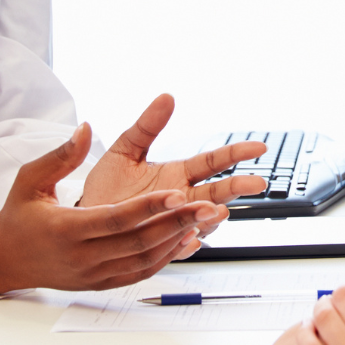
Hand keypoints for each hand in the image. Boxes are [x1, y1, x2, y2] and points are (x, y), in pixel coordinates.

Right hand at [0, 124, 219, 298]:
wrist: (4, 260)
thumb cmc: (18, 216)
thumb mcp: (29, 179)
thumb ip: (60, 156)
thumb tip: (84, 128)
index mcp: (64, 229)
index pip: (115, 219)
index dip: (149, 207)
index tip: (177, 192)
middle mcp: (81, 257)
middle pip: (137, 242)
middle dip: (177, 223)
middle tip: (209, 205)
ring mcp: (92, 274)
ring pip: (144, 260)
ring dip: (177, 240)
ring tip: (205, 220)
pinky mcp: (100, 283)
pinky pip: (139, 273)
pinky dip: (165, 258)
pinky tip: (185, 240)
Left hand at [79, 94, 268, 238]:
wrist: (85, 218)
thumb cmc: (106, 187)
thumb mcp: (125, 150)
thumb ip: (146, 126)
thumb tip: (165, 97)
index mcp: (178, 174)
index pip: (213, 162)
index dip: (236, 153)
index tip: (259, 147)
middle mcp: (182, 199)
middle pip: (216, 193)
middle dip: (237, 187)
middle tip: (255, 183)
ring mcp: (174, 222)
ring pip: (203, 222)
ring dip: (212, 218)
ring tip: (217, 212)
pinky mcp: (161, 244)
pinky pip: (178, 247)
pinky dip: (187, 244)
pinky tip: (190, 239)